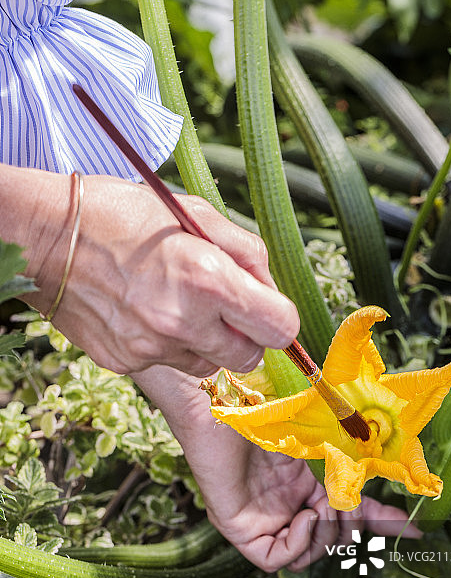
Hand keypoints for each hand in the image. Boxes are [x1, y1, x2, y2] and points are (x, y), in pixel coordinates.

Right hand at [2, 166, 298, 375]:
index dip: (279, 318)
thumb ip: (245, 250)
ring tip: (176, 304)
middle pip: (249, 358)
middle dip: (246, 336)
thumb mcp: (193, 212)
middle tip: (223, 307)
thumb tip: (271, 286)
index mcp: (206, 277)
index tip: (265, 307)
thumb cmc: (121, 214)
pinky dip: (167, 344)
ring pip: (209, 365)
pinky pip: (169, 363)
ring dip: (206, 342)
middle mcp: (183, 321)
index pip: (279, 327)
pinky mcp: (127, 362)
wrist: (44, 237)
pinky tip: (145, 312)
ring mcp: (152, 347)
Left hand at [133, 366, 420, 571]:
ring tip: (325, 508)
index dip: (376, 525)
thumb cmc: (266, 402)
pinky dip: (298, 543)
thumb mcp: (320, 433)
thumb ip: (348, 452)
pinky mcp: (238, 527)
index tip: (411, 531)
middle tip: (353, 510)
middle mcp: (283, 504)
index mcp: (303, 483)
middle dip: (351, 530)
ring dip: (325, 536)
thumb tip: (388, 461)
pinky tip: (304, 516)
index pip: (343, 513)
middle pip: (328, 539)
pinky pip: (274, 558)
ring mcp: (260, 517)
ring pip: (304, 553)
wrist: (225, 393)